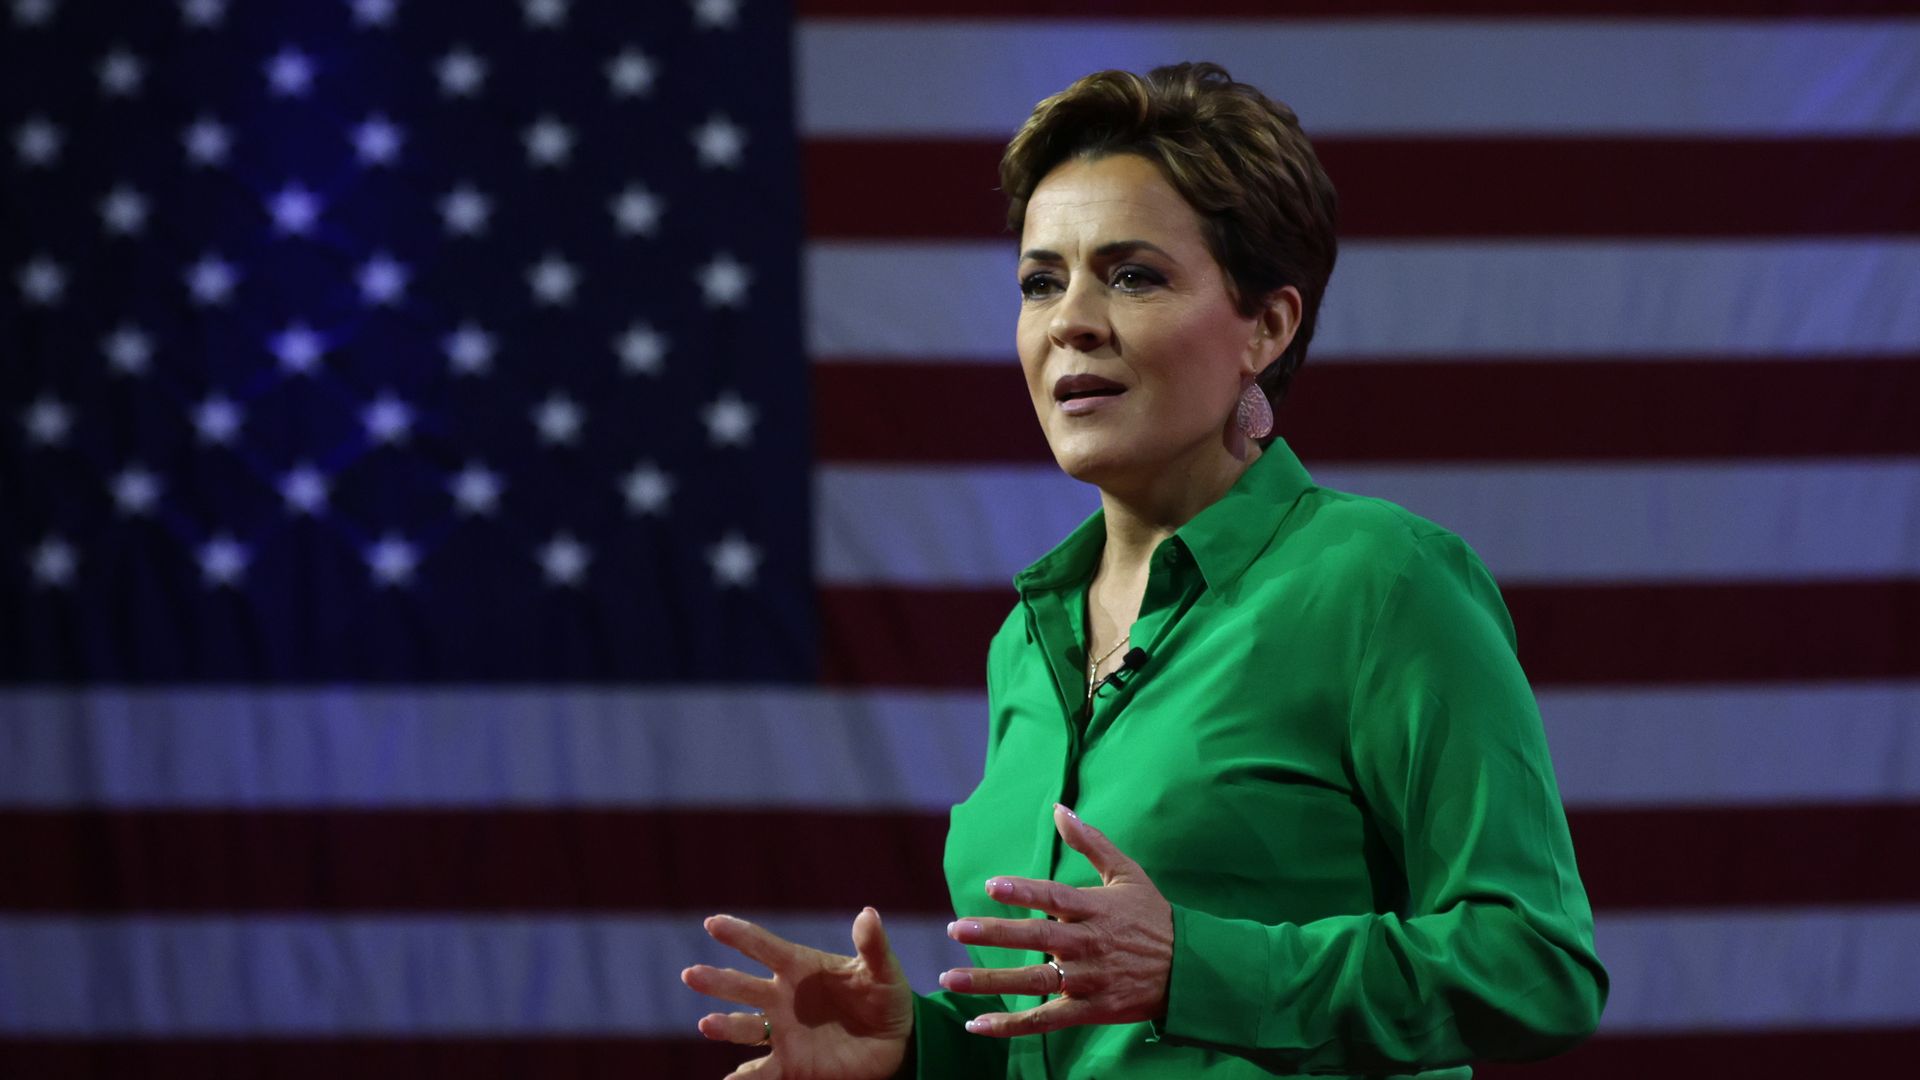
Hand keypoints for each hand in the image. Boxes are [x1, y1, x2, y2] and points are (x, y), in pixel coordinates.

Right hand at [681, 907, 912, 1079]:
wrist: (894, 1042)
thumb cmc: (885, 998)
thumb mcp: (884, 970)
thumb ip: (872, 945)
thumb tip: (868, 914)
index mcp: (800, 967)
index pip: (765, 947)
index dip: (740, 934)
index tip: (713, 923)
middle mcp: (782, 997)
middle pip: (743, 986)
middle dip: (717, 981)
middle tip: (691, 974)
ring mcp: (782, 1031)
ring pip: (745, 1027)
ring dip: (725, 1026)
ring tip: (707, 1025)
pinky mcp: (790, 1064)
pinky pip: (761, 1072)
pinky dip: (743, 1079)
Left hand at [938, 803, 1172, 1036]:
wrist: (1189, 971)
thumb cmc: (1153, 917)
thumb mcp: (1127, 874)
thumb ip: (1091, 843)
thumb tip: (1059, 808)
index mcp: (1095, 910)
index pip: (1054, 898)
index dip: (1023, 891)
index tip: (991, 885)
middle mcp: (1088, 945)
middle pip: (1035, 939)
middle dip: (994, 933)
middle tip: (955, 928)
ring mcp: (1087, 980)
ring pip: (1032, 982)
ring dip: (989, 981)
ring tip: (950, 977)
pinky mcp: (1089, 1009)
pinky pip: (1044, 1020)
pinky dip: (1011, 1025)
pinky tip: (978, 1024)